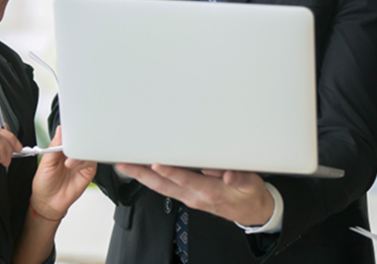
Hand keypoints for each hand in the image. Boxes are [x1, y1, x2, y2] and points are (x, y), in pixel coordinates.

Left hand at [30, 126, 96, 220]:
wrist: (48, 203)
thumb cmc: (44, 184)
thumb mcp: (45, 163)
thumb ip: (54, 146)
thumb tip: (60, 130)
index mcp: (62, 148)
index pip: (70, 135)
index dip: (70, 132)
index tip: (68, 133)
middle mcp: (73, 153)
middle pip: (82, 141)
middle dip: (77, 142)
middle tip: (70, 146)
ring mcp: (81, 162)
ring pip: (89, 149)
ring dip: (79, 154)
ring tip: (68, 163)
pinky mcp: (88, 171)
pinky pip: (92, 161)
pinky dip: (84, 162)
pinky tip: (75, 167)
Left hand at [116, 163, 273, 226]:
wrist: (252, 212)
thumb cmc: (249, 194)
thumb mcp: (251, 184)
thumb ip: (238, 178)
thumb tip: (227, 175)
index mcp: (209, 191)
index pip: (184, 179)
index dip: (169, 171)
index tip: (155, 163)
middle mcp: (195, 196)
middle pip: (163, 185)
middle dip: (142, 174)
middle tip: (125, 164)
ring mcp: (189, 198)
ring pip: (161, 188)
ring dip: (142, 178)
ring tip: (127, 166)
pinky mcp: (189, 197)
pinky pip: (165, 189)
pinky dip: (151, 181)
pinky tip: (144, 174)